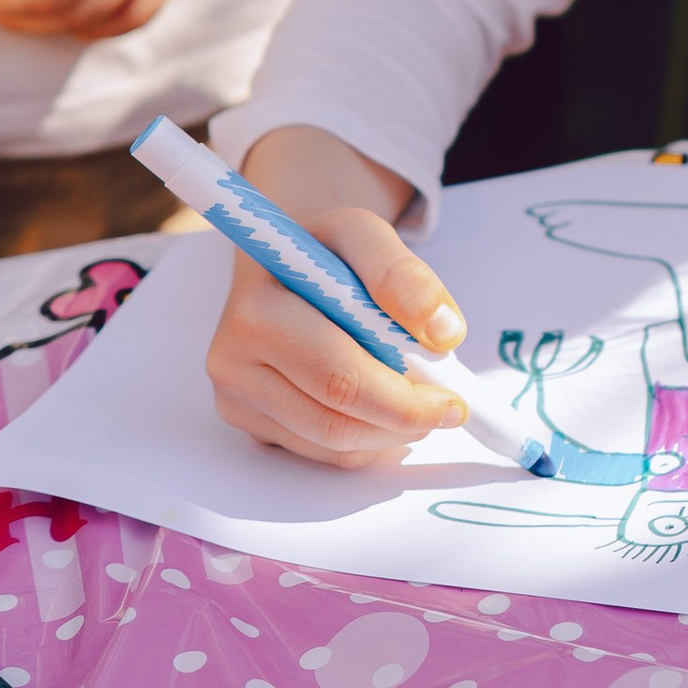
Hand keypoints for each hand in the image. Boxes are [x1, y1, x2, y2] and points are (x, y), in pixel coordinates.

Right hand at [203, 123, 472, 468]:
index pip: (338, 377)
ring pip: (333, 447)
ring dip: (389, 433)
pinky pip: (323, 453)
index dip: (403, 400)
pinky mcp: (251, 426)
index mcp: (256, 313)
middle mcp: (233, 364)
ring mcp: (238, 401)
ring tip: (416, 397)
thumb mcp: (364, 234)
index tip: (454, 399)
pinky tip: (381, 405)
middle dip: (403, 421)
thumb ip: (402, 274)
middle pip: (335, 422)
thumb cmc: (325, 250)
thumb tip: (444, 333)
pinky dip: (366, 438)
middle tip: (447, 407)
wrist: (283, 262)